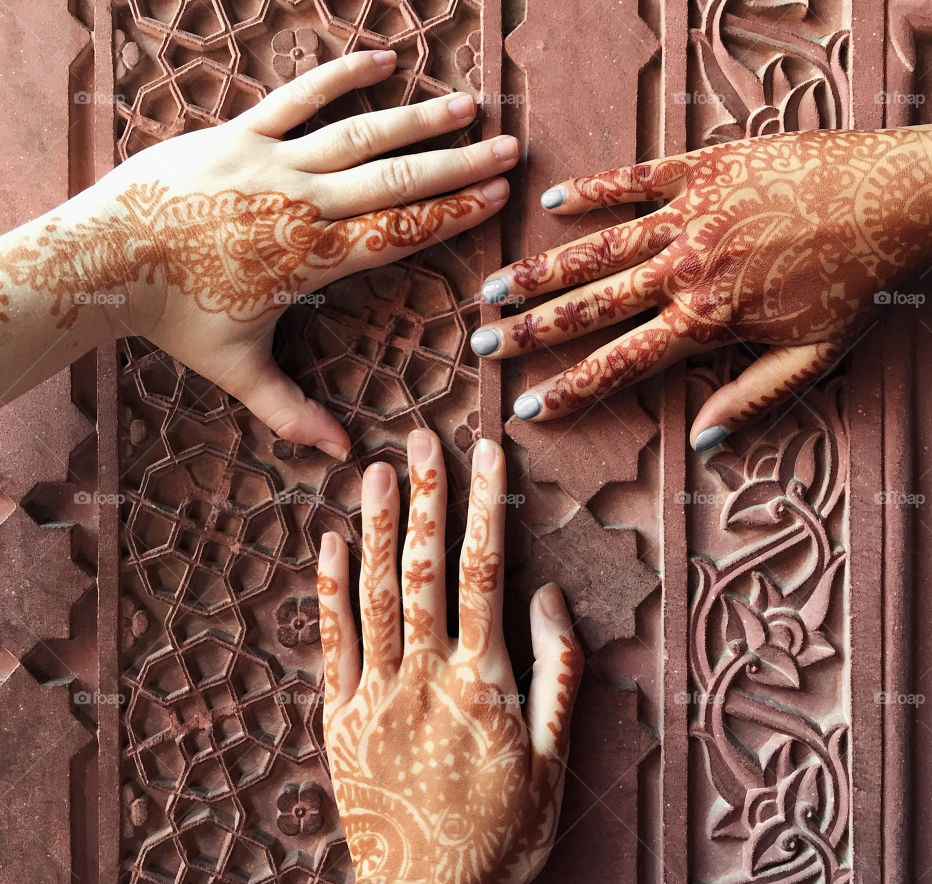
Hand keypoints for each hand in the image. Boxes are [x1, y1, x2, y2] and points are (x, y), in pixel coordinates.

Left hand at [2, 50, 516, 456]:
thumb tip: (343, 457)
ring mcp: (271, 161)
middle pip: (395, 180)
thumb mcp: (238, 371)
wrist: (105, 258)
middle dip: (458, 166)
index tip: (496, 198)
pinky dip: (340, 78)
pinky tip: (382, 61)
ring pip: (359, 134)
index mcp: (310, 258)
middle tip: (509, 150)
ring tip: (469, 106)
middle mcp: (301, 203)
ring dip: (418, 120)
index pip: (398, 232)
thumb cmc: (174, 317)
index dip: (452, 214)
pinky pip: (297, 97)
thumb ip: (293, 413)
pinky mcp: (239, 133)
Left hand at [264, 430, 581, 883]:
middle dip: (427, 497)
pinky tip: (330, 541)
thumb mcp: (553, 762)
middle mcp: (426, 676)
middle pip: (425, 568)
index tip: (489, 454)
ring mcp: (375, 694)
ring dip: (378, 527)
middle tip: (425, 439)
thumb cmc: (502, 834)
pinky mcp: (338, 717)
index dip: (486, 507)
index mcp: (483, 682)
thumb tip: (552, 598)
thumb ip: (558, 675)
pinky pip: (331, 641)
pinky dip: (330, 588)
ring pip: (376, 594)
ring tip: (377, 469)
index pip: (484, 573)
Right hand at [472, 126, 931, 448]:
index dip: (570, 389)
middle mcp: (686, 267)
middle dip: (530, 330)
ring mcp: (691, 213)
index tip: (526, 408)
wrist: (905, 193)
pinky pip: (636, 178)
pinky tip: (553, 204)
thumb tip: (699, 442)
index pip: (621, 363)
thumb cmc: (863, 279)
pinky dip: (593, 191)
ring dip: (542, 270)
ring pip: (599, 247)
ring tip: (495, 288)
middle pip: (591, 305)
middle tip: (482, 343)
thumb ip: (751, 400)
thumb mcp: (816, 356)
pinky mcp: (706, 167)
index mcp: (708, 318)